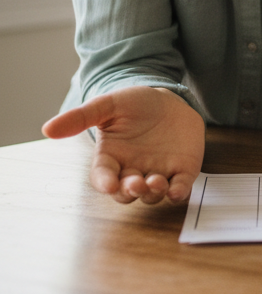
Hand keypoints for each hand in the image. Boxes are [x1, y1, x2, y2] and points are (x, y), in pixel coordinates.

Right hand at [42, 86, 205, 204]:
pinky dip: (178, 192)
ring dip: (153, 193)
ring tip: (155, 181)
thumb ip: (81, 117)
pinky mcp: (181, 170)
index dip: (105, 183)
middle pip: (127, 192)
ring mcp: (157, 172)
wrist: (168, 99)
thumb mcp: (108, 105)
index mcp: (111, 158)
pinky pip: (179, 187)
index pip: (103, 177)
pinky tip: (177, 190)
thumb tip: (47, 129)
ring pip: (151, 194)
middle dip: (130, 191)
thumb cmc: (134, 105)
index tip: (108, 185)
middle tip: (136, 184)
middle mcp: (132, 170)